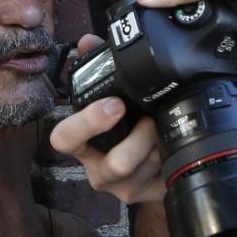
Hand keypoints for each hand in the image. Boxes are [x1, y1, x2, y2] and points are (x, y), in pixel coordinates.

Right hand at [50, 35, 165, 206]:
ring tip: (165, 127)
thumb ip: (97, 67)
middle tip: (151, 118)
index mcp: (83, 143)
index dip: (87, 122)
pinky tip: (172, 145)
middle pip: (114, 164)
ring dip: (159, 144)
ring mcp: (123, 187)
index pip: (64, 139)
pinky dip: (171, 156)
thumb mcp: (111, 97)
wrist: (149, 165)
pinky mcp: (147, 196)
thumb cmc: (126, 125)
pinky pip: (162, 178)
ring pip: (146, 171)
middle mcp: (98, 169)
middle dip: (140, 138)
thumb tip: (88, 41)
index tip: (115, 104)